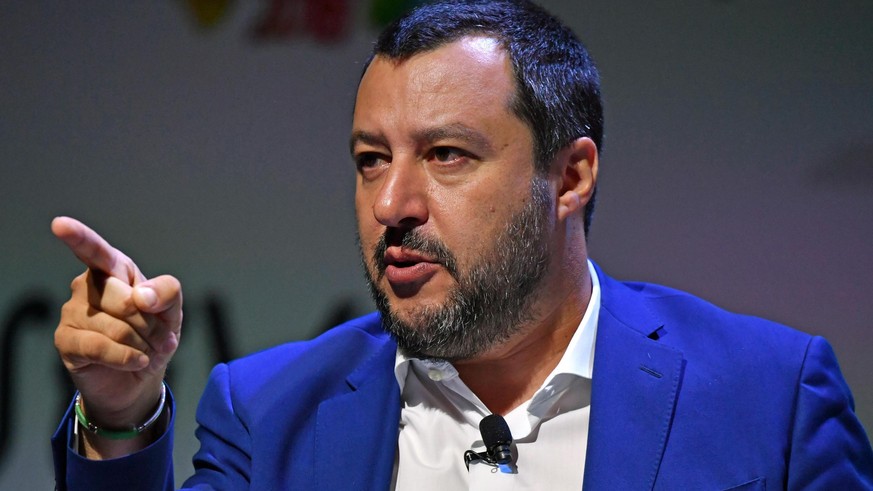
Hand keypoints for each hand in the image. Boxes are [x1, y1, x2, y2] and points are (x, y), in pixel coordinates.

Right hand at [52, 216, 181, 456]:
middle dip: (152, 325)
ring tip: (148, 352)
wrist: (141, 376)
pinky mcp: (66, 340)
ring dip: (143, 345)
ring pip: (117, 326)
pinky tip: (137, 362)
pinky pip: (100, 346)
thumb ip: (166, 293)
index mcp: (114, 270)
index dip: (78, 237)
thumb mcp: (172, 311)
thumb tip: (142, 296)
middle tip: (161, 339)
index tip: (60, 225)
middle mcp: (88, 285)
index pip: (96, 251)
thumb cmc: (154, 335)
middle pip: (127, 300)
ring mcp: (73, 312)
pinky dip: (126, 357)